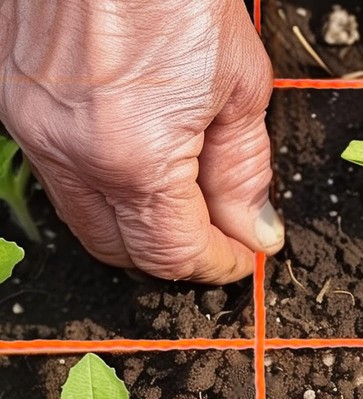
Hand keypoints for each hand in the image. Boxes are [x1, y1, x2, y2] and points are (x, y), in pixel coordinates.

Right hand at [0, 0, 282, 282]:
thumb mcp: (239, 84)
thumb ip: (244, 170)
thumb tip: (252, 229)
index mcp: (133, 156)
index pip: (174, 252)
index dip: (216, 264)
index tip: (241, 257)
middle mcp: (71, 152)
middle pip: (123, 250)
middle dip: (175, 256)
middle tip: (216, 239)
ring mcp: (31, 127)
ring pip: (87, 218)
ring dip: (137, 225)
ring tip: (185, 204)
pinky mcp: (14, 102)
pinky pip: (62, 176)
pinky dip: (105, 188)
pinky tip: (139, 168)